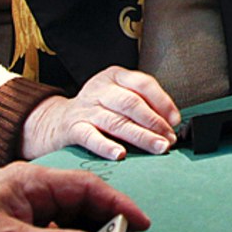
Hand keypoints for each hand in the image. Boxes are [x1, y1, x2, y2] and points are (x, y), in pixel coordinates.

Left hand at [0, 163, 150, 231]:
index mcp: (34, 180)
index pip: (87, 186)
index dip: (117, 203)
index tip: (139, 222)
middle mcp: (37, 189)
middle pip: (84, 201)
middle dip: (106, 221)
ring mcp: (32, 206)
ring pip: (74, 217)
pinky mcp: (27, 224)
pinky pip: (60, 230)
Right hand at [21, 65, 181, 160]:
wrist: (55, 120)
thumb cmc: (97, 109)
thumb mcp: (118, 96)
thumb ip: (142, 105)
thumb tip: (171, 123)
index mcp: (115, 76)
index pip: (143, 84)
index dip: (162, 102)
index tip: (175, 120)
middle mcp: (100, 89)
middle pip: (132, 104)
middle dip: (155, 123)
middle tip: (170, 139)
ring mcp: (85, 108)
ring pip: (116, 121)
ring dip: (141, 136)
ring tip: (157, 147)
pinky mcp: (73, 128)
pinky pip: (91, 137)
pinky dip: (106, 146)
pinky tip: (120, 155)